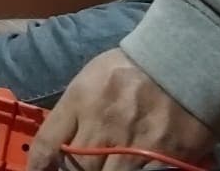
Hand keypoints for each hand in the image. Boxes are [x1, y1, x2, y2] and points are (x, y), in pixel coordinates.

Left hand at [27, 50, 214, 170]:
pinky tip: (127, 170)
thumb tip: (59, 140)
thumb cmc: (133, 65)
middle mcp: (102, 125)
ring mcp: (131, 145)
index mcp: (81, 100)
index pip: (47, 143)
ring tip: (103, 167)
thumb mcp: (92, 76)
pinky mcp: (161, 159)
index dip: (37, 164)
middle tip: (74, 167)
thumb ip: (74, 108)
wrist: (182, 59)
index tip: (36, 170)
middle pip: (75, 167)